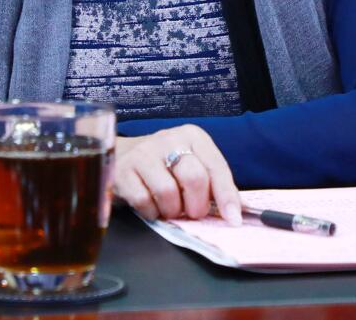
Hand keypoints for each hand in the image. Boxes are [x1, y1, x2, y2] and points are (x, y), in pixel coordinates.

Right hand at [114, 125, 242, 224]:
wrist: (123, 155)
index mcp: (193, 137)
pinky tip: (151, 206)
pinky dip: (151, 212)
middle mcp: (170, 139)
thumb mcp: (192, 164)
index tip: (233, 219)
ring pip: (168, 192)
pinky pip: (144, 201)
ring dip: (172, 210)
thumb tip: (233, 213)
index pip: (216, 167)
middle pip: (194, 178)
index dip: (226, 196)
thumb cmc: (165, 165)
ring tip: (169, 208)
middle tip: (192, 213)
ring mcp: (144, 153)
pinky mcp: (124, 170)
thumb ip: (211, 183)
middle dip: (196, 205)